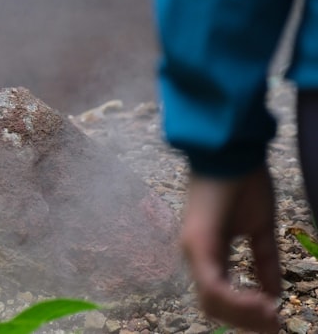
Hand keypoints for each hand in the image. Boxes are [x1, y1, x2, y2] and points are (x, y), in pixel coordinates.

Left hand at [182, 166, 281, 332]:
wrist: (233, 152)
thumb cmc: (243, 183)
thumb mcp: (259, 228)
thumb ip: (264, 260)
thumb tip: (275, 293)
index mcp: (207, 252)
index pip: (218, 296)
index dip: (244, 314)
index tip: (274, 321)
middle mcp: (194, 254)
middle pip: (212, 305)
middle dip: (245, 320)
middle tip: (274, 326)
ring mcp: (193, 249)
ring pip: (210, 300)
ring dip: (243, 314)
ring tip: (271, 317)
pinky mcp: (198, 242)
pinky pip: (213, 284)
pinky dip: (237, 300)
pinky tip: (263, 303)